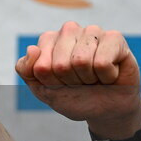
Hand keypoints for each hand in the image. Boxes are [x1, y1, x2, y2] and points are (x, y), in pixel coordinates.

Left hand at [15, 22, 140, 135]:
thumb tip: (32, 49)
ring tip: (94, 77)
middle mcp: (69, 30)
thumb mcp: (42, 89)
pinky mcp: (114, 38)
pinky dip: (106, 76)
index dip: (52, 82)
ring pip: (81, 61)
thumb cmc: (73, 95)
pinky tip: (109, 73)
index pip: (41, 66)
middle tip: (80, 81)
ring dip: (88, 78)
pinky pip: (102, 62)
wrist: (105, 110)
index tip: (61, 83)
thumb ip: (26, 70)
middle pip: (60, 64)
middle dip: (70, 81)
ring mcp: (92, 32)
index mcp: (48, 40)